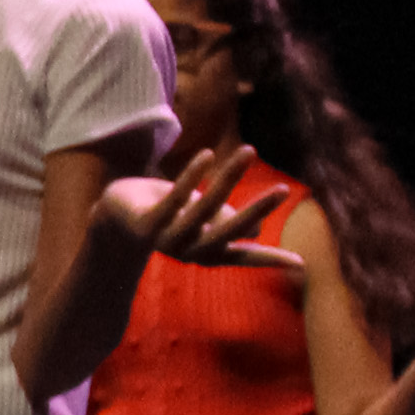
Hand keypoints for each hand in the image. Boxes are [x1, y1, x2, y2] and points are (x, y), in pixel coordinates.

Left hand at [101, 142, 300, 270]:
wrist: (113, 221)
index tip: (301, 263)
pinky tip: (207, 154)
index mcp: (207, 252)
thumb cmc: (167, 216)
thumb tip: (255, 231)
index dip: (270, 259)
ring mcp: (167, 238)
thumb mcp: (200, 218)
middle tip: (284, 188)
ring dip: (229, 177)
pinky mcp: (146, 224)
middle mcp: (190, 250)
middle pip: (229, 232)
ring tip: (249, 150)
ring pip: (204, 208)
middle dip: (257, 210)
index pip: (244, 257)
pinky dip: (191, 176)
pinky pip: (173, 198)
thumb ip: (225, 222)